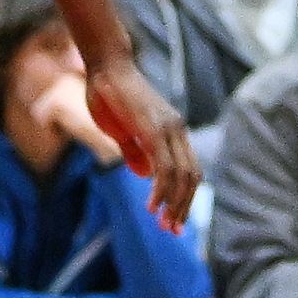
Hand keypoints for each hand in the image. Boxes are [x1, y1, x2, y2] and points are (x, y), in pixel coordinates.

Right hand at [83, 54, 200, 229]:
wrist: (105, 66)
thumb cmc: (109, 95)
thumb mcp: (122, 130)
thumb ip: (135, 151)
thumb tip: (145, 175)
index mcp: (172, 131)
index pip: (189, 170)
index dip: (184, 197)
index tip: (173, 221)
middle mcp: (176, 130)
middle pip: (192, 176)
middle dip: (182, 207)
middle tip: (171, 230)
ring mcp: (168, 128)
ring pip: (182, 174)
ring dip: (174, 203)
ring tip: (162, 223)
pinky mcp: (154, 128)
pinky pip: (165, 164)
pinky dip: (161, 189)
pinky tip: (152, 205)